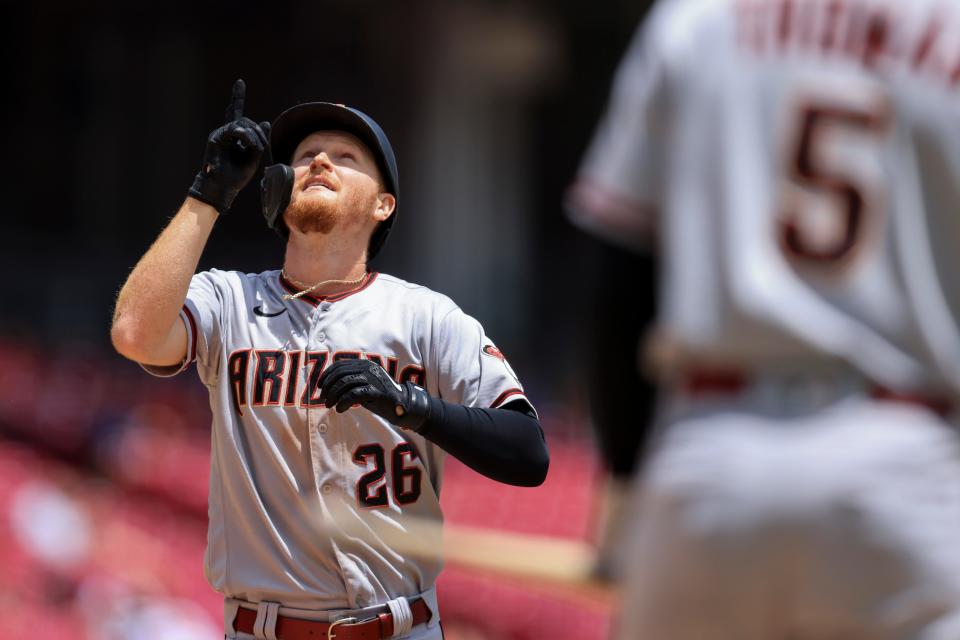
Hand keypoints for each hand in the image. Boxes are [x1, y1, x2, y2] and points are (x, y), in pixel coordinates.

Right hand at [188, 78, 270, 213]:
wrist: (224, 186)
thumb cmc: (238, 174)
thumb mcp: (254, 155)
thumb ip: (259, 139)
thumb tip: (265, 122)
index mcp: (233, 135)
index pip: (235, 111)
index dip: (237, 96)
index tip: (239, 82)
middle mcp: (225, 132)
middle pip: (245, 119)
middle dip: (257, 131)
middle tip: (260, 147)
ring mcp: (220, 134)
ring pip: (242, 123)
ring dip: (254, 135)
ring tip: (255, 149)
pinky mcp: (216, 138)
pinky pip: (236, 130)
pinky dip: (247, 137)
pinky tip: (250, 146)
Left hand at [318, 359, 431, 430]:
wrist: (401, 406)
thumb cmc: (380, 397)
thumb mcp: (365, 385)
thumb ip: (351, 381)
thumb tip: (329, 385)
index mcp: (365, 365)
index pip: (340, 365)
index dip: (326, 375)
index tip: (319, 386)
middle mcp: (369, 369)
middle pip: (340, 374)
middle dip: (328, 387)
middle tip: (324, 399)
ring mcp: (373, 379)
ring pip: (344, 384)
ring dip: (333, 396)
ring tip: (330, 405)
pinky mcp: (376, 392)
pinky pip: (353, 395)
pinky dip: (343, 402)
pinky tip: (340, 409)